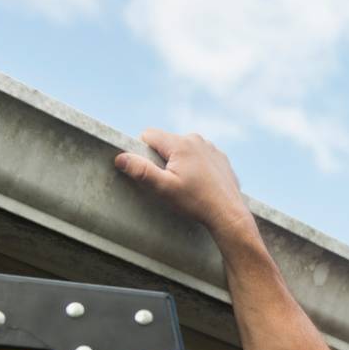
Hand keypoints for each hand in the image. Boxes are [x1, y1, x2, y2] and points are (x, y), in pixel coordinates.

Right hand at [114, 129, 250, 239]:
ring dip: (179, 162)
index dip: (143, 151)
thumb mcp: (164, 188)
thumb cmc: (196, 201)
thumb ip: (141, 171)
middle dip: (162, 158)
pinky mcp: (220, 157)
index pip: (148, 135)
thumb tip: (120, 157)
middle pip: (166, 142)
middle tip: (170, 182)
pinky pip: (199, 156)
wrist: (228, 213)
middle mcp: (196, 139)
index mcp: (180, 143)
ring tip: (186, 185)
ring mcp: (210, 147)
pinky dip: (195, 166)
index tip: (151, 171)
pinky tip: (200, 184)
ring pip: (183, 149)